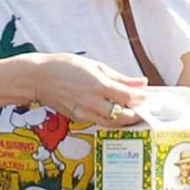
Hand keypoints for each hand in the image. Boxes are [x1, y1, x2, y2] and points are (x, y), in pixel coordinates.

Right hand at [27, 52, 148, 126]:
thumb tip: (141, 82)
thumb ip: (120, 77)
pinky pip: (99, 122)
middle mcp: (92, 101)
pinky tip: (117, 114)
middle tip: (146, 112)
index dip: (142, 99)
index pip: (127, 96)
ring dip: (125, 121)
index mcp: (98, 84)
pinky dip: (111, 120)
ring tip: (135, 115)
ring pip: (112, 123)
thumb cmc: (65, 66)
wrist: (38, 78)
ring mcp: (84, 112)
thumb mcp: (95, 66)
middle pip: (122, 115)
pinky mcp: (78, 118)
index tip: (150, 99)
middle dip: (137, 115)